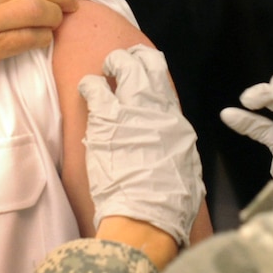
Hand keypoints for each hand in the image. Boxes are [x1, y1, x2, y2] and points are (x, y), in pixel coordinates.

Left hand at [78, 45, 205, 247]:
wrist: (145, 214)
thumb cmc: (168, 202)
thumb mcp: (185, 169)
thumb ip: (177, 149)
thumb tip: (172, 147)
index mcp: (175, 121)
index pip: (164, 82)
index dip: (152, 67)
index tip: (145, 65)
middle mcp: (155, 109)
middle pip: (145, 65)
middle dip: (133, 57)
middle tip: (122, 60)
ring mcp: (130, 111)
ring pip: (122, 66)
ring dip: (112, 65)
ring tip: (104, 71)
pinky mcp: (105, 120)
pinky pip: (94, 87)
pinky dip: (90, 84)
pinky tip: (87, 87)